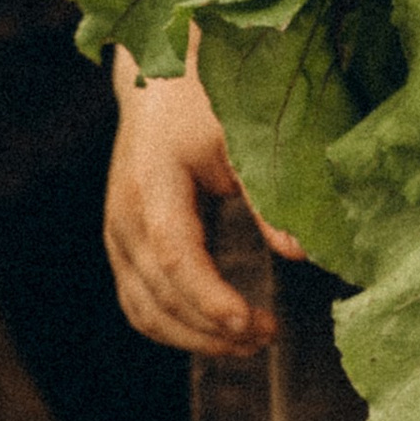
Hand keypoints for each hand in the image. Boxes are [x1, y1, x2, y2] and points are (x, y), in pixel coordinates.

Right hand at [105, 43, 302, 355]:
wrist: (160, 79)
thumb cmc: (205, 100)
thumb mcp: (242, 137)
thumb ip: (268, 196)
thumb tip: (302, 253)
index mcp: (151, 185)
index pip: (176, 258)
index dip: (210, 299)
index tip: (251, 324)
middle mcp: (123, 217)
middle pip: (159, 295)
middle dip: (211, 328)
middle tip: (267, 335)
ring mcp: (117, 235)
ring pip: (144, 310)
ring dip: (194, 338)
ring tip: (250, 341)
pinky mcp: (122, 246)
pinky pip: (139, 303)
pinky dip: (174, 328)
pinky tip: (216, 332)